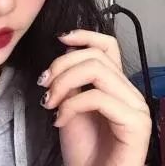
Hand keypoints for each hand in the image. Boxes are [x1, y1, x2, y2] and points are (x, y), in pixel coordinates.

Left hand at [37, 29, 151, 165]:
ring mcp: (136, 107)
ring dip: (63, 82)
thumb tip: (65, 50)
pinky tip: (59, 120)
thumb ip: (72, 76)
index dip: (85, 35)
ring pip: (96, 70)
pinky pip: (97, 97)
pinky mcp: (136, 123)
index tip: (61, 38)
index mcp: (115, 83)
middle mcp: (129, 91)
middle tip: (43, 84)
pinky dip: (71, 105)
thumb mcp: (69, 100)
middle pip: (95, 55)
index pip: (108, 45)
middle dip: (61, 65)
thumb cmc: (81, 144)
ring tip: (49, 102)